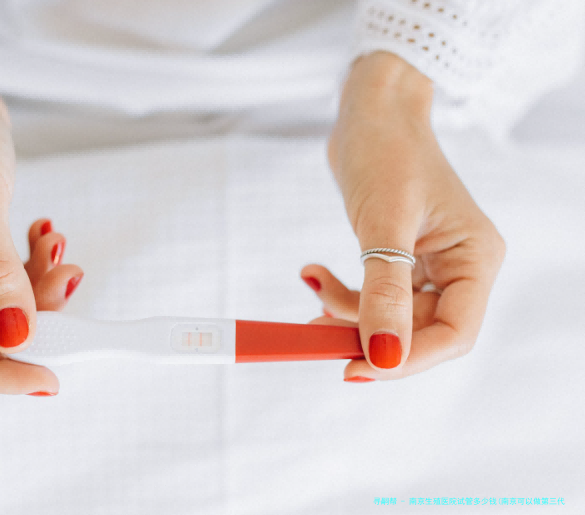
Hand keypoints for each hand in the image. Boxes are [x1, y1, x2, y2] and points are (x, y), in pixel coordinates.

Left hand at [301, 52, 505, 380]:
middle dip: (367, 333)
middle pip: (418, 330)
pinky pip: (373, 295)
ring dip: (347, 311)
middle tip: (316, 331)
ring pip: (389, 316)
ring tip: (313, 279)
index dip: (408, 359)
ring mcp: (428, 263)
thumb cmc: (386, 151)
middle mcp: (459, 266)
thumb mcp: (384, 223)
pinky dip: (343, 293)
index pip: (454, 333)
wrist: (369, 111)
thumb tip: (385, 357)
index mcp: (475, 258)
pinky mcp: (398, 258)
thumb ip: (385, 292)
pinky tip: (314, 274)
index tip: (355, 367)